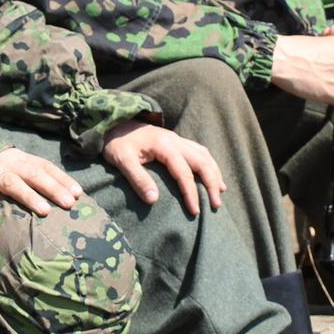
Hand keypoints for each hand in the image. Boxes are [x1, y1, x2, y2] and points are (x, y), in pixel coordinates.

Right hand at [0, 146, 81, 238]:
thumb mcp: (13, 169)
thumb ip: (32, 178)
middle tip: (69, 204)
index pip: (45, 166)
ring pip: (11, 182)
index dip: (62, 179)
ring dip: (29, 196)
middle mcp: (6, 162)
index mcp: (20, 159)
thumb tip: (64, 198)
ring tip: (44, 212)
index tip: (79, 194)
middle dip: (53, 187)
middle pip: (33, 172)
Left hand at [99, 121, 223, 216]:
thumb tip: (154, 200)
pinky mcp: (175, 141)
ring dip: (214, 173)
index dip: (191, 192)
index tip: (195, 211)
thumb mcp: (122, 160)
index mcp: (164, 145)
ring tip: (220, 192)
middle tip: (216, 205)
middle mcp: (175, 140)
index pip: (183, 172)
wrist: (113, 122)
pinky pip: (199, 151)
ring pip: (204, 154)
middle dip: (211, 183)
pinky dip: (209, 164)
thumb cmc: (116, 143)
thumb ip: (138, 178)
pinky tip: (212, 174)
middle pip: (202, 161)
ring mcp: (177, 139)